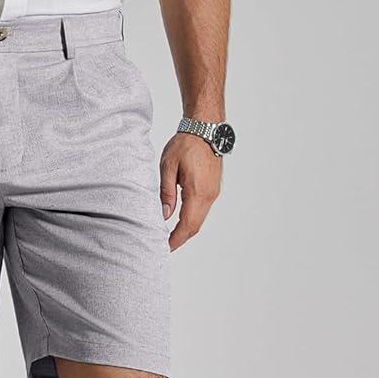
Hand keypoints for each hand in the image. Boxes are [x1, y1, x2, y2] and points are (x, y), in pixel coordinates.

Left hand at [159, 131, 222, 249]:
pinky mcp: (214, 189)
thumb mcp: (168, 166)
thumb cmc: (185, 144)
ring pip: (200, 219)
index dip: (176, 239)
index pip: (187, 224)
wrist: (206, 130)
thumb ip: (166, 192)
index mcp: (197, 191)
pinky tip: (180, 220)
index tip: (164, 247)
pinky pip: (203, 210)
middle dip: (180, 238)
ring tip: (169, 235)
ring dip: (186, 229)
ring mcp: (214, 192)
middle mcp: (209, 195)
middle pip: (195, 226)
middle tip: (164, 245)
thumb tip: (164, 214)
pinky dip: (192, 219)